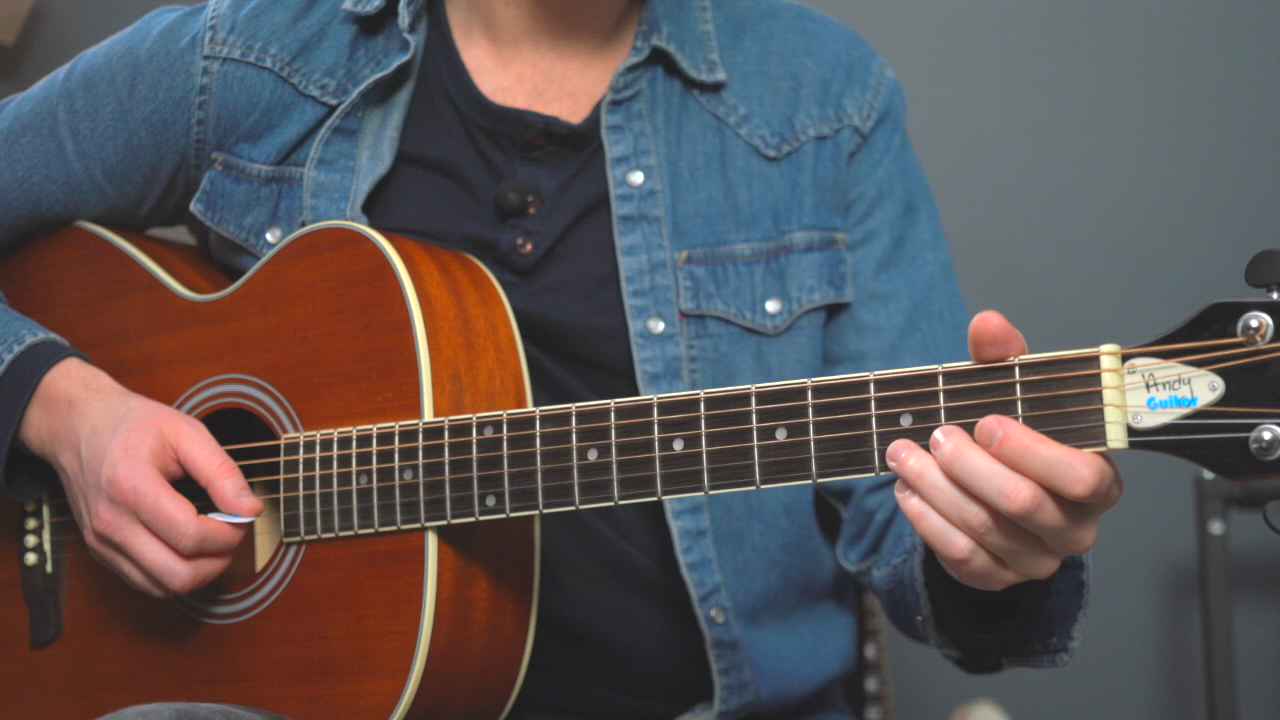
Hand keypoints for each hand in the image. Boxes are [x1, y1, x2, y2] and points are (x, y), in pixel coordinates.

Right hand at [19, 357, 262, 596]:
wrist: (78, 427)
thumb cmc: (134, 425)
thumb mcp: (186, 432)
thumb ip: (222, 472)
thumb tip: (251, 510)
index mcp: (131, 487)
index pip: (190, 536)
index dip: (229, 534)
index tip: (243, 516)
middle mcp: (111, 523)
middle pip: (179, 574)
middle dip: (219, 560)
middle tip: (232, 533)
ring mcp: (102, 543)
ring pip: (164, 588)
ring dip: (201, 572)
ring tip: (214, 540)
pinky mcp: (100, 552)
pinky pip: (146, 583)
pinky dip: (177, 574)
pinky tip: (190, 547)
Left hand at [886, 311, 1121, 590]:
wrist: (996, 499)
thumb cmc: (1015, 442)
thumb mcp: (1015, 397)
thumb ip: (1006, 361)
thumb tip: (988, 324)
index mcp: (1097, 483)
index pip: (1081, 477)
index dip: (1031, 451)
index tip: (986, 422)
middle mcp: (1074, 529)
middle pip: (1023, 503)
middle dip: (970, 466)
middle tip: (937, 435)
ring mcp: (1036, 560)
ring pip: (984, 528)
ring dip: (936, 487)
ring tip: (903, 454)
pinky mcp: (997, 578)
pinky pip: (960, 556)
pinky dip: (927, 520)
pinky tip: (906, 491)